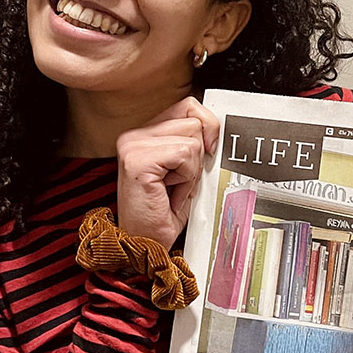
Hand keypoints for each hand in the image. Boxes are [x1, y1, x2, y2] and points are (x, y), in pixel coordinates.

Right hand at [116, 96, 218, 248]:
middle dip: (199, 156)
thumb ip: (196, 143)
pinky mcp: (137, 160)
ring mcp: (133, 145)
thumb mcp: (187, 170)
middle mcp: (134, 135)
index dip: (207, 128)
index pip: (188, 106)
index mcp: (144, 133)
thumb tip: (219, 127)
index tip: (207, 154)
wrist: (146, 245)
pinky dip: (186, 178)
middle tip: (181, 182)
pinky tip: (170, 193)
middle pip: (194, 121)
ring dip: (192, 170)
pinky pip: (185, 154)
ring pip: (193, 139)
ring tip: (174, 188)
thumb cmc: (165, 213)